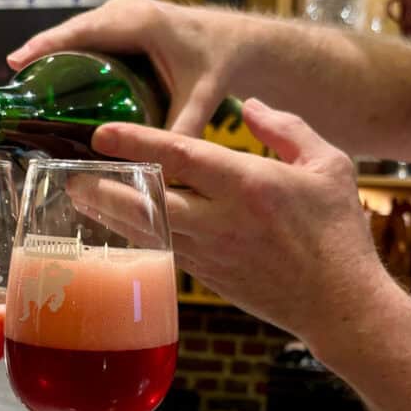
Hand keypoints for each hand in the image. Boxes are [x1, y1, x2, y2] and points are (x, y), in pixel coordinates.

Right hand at [7, 0, 251, 135]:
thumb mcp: (201, 98)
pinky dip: (68, 51)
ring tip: (25, 84)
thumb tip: (161, 167)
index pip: (81, 33)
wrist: (237, 40)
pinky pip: (87, 34)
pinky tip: (53, 76)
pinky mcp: (122, 20)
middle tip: (12, 85)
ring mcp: (123, 11)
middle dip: (40, 54)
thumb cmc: (220, 62)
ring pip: (77, 32)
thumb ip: (181, 131)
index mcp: (139, 22)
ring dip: (51, 53)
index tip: (15, 62)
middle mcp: (126, 10)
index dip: (45, 46)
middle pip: (71, 31)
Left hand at [84, 99, 385, 348]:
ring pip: (147, 231)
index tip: (101, 134)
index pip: (182, 157)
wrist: (340, 304)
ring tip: (78, 198)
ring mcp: (211, 254)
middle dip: (104, 189)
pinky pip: (161, 252)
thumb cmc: (338, 233)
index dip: (137, 143)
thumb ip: (286, 128)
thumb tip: (249, 105)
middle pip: (148, 203)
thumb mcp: (329, 166)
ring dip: (110, 215)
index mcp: (250, 186)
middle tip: (70, 175)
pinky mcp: (207, 278)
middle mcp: (222, 221)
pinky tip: (116, 227)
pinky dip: (135, 238)